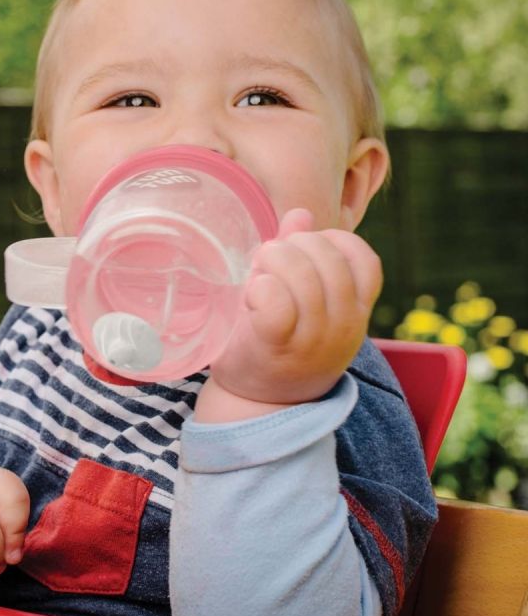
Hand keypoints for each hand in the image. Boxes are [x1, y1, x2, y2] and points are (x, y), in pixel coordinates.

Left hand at [199, 209, 381, 419]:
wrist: (259, 401)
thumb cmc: (281, 340)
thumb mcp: (302, 298)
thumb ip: (302, 254)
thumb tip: (301, 214)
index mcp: (356, 309)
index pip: (363, 258)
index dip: (331, 241)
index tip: (303, 252)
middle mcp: (344, 324)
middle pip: (327, 258)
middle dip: (292, 246)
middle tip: (268, 261)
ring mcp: (314, 338)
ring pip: (301, 275)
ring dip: (271, 262)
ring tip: (257, 275)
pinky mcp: (277, 345)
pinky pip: (276, 302)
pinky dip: (260, 287)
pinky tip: (251, 295)